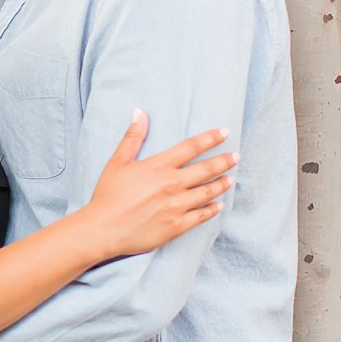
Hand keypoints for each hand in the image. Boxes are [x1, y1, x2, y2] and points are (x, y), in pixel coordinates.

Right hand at [83, 110, 238, 259]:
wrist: (104, 229)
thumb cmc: (107, 195)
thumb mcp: (117, 162)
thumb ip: (132, 137)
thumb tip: (140, 112)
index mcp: (158, 167)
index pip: (191, 147)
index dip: (210, 138)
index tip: (224, 133)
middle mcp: (172, 184)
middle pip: (206, 169)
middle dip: (224, 161)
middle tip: (236, 156)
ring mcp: (177, 206)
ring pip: (208, 192)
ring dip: (222, 184)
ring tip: (230, 179)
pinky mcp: (178, 226)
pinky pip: (202, 215)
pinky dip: (213, 209)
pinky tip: (218, 205)